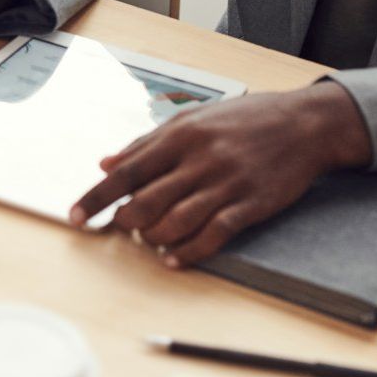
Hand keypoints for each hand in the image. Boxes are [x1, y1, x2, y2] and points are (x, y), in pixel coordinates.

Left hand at [70, 82, 372, 266]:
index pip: (127, 171)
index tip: (75, 216)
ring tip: (146, 242)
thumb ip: (147, 142)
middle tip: (118, 229)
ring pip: (176, 220)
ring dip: (153, 238)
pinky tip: (173, 258)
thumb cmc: (242, 119)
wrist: (301, 123)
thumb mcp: (191, 118)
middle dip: (125, 221)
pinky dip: (189, 251)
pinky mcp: (250, 204)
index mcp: (179, 135)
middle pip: (147, 200)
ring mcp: (225, 183)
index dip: (97, 196)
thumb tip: (105, 162)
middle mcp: (199, 159)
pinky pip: (213, 234)